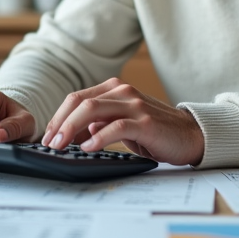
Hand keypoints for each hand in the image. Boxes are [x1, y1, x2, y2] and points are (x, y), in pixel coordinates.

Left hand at [40, 78, 204, 165]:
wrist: (191, 136)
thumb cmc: (155, 132)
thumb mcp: (123, 124)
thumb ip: (101, 122)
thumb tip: (77, 130)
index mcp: (115, 90)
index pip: (77, 98)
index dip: (58, 117)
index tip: (47, 136)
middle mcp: (123, 92)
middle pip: (80, 101)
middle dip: (59, 122)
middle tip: (49, 143)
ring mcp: (135, 105)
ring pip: (93, 109)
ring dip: (71, 128)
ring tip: (60, 145)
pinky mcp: (146, 122)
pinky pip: (116, 126)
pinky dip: (98, 136)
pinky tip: (87, 147)